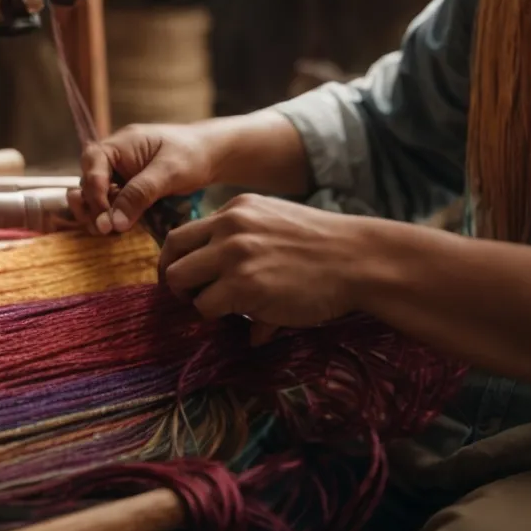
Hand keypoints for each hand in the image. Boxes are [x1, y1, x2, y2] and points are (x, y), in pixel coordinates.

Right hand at [68, 123, 219, 235]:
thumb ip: (139, 194)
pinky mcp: (127, 189)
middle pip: (88, 182)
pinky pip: (111, 203)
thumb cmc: (192, 155)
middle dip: (91, 206)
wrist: (212, 155)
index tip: (104, 219)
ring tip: (104, 232)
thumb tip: (113, 223)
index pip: (92, 165)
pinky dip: (110, 216)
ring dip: (96, 214)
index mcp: (119, 144)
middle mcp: (114, 158)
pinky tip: (115, 229)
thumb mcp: (168, 172)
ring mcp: (119, 174)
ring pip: (95, 195)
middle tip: (101, 229)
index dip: (94, 193)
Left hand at [157, 194, 376, 343]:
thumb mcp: (280, 230)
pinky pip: (207, 307)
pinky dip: (220, 319)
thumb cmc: (326, 250)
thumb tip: (236, 275)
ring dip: (197, 301)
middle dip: (175, 282)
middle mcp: (229, 226)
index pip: (184, 233)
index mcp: (237, 209)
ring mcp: (233, 254)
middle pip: (172, 255)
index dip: (177, 260)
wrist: (358, 260)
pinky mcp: (243, 285)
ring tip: (222, 311)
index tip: (185, 279)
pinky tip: (247, 321)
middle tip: (190, 299)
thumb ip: (251, 250)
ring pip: (181, 281)